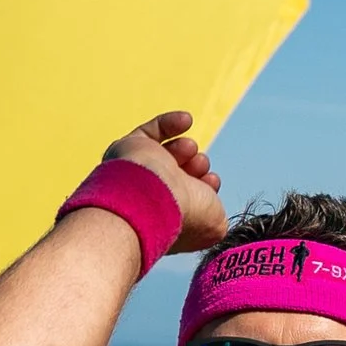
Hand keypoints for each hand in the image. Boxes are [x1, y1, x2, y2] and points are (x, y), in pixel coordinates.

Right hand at [105, 110, 226, 255]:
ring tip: (190, 150)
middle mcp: (148, 197)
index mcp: (164, 218)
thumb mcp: (214, 224)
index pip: (186, 200)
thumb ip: (217, 218)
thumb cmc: (182, 214)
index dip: (204, 188)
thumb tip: (214, 212)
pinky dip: (169, 123)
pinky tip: (186, 120)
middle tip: (200, 165)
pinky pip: (149, 132)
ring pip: (164, 154)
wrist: (150, 197)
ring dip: (185, 148)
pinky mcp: (127, 149)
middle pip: (176, 176)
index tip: (212, 182)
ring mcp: (135, 173)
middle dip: (195, 168)